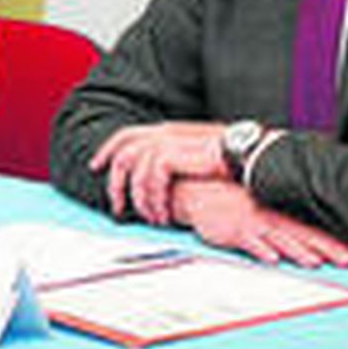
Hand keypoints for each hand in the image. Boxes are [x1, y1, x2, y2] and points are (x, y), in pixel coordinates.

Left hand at [90, 122, 230, 224]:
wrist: (252, 155)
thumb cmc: (231, 159)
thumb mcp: (198, 155)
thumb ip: (178, 160)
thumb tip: (161, 179)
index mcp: (169, 130)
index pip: (127, 135)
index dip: (107, 150)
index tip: (96, 166)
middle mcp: (164, 132)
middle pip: (122, 151)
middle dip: (114, 181)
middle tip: (116, 207)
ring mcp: (168, 141)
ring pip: (134, 170)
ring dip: (139, 199)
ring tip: (151, 218)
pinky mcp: (173, 154)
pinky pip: (150, 179)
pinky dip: (153, 199)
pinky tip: (164, 215)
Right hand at [169, 179, 347, 268]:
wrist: (200, 193)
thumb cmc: (233, 203)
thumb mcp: (262, 210)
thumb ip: (285, 224)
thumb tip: (313, 242)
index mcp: (281, 214)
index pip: (315, 229)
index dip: (338, 242)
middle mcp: (272, 218)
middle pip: (305, 235)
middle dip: (331, 249)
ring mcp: (253, 224)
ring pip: (281, 239)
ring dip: (299, 251)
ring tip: (316, 262)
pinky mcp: (234, 230)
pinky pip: (249, 242)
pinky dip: (261, 250)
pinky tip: (271, 258)